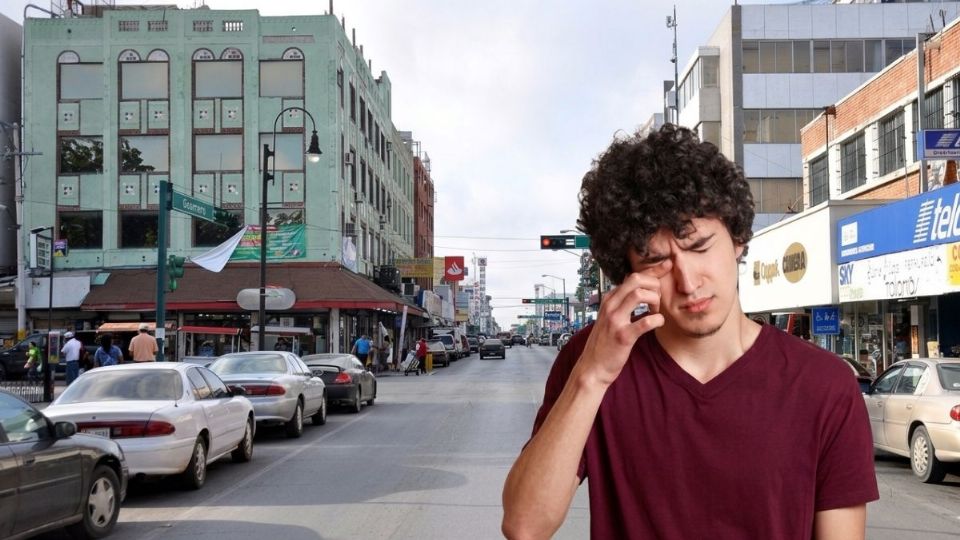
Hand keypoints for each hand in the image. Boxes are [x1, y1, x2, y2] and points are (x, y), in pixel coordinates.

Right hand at [576, 271, 665, 386]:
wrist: (592, 367)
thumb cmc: (605, 343)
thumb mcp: (609, 317)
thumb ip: (621, 303)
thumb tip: (636, 288)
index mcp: (609, 299)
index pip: (633, 277)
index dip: (653, 271)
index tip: (667, 267)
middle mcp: (610, 306)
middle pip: (636, 279)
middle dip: (654, 285)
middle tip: (658, 301)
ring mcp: (615, 320)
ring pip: (639, 294)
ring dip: (655, 300)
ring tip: (655, 312)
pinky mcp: (623, 336)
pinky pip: (645, 322)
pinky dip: (657, 320)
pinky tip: (657, 324)